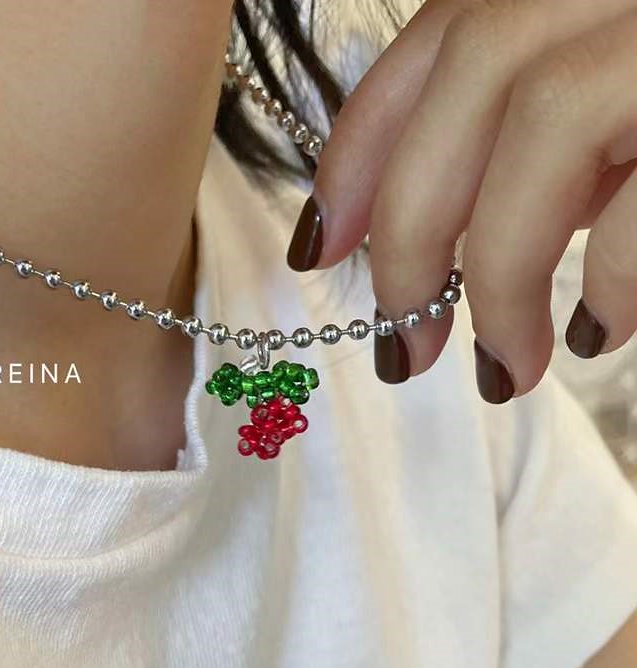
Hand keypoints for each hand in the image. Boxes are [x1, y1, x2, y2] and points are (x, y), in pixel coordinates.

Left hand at [286, 0, 636, 402]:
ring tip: (503, 370)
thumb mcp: (623, 108)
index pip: (439, 40)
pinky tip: (598, 333)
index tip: (318, 252)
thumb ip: (545, 143)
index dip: (358, 152)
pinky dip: (612, 275)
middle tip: (402, 351)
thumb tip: (449, 231)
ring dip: (501, 274)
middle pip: (472, 70)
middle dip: (413, 231)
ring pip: (545, 117)